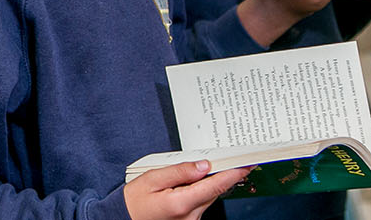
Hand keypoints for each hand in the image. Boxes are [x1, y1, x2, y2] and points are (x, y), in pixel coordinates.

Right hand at [124, 161, 247, 219]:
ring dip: (207, 182)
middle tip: (225, 157)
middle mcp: (190, 216)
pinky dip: (199, 191)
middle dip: (219, 174)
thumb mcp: (152, 179)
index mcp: (182, 204)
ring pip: (208, 196)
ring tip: (195, 170)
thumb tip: (204, 165)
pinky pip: (200, 202)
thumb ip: (179, 171)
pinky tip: (188, 183)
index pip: (215, 186)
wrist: (122, 219)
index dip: (233, 174)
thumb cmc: (134, 201)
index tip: (247, 165)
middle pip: (213, 190)